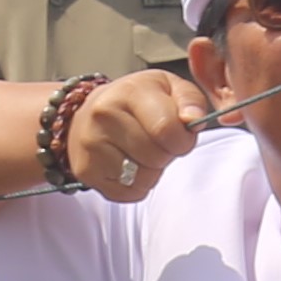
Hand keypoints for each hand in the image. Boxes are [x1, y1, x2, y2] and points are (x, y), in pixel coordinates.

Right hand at [61, 72, 207, 202]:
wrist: (88, 113)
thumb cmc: (134, 101)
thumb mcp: (168, 87)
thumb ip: (190, 100)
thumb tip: (194, 119)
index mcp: (128, 92)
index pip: (167, 129)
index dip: (183, 139)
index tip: (179, 135)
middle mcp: (104, 116)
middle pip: (156, 157)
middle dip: (166, 154)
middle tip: (157, 142)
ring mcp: (91, 145)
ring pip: (143, 179)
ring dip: (152, 171)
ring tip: (141, 152)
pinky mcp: (86, 170)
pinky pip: (128, 193)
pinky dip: (136, 185)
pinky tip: (128, 164)